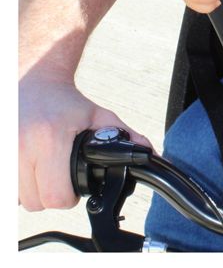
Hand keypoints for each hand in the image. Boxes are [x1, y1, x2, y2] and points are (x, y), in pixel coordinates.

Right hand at [18, 74, 150, 210]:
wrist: (33, 81)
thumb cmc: (63, 102)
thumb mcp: (99, 117)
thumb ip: (127, 136)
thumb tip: (147, 154)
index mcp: (49, 138)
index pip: (56, 195)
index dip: (69, 197)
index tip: (74, 186)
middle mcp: (21, 147)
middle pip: (36, 202)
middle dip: (52, 194)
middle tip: (60, 177)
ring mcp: (5, 152)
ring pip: (19, 199)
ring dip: (33, 191)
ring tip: (45, 171)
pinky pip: (7, 189)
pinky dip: (18, 184)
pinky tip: (29, 169)